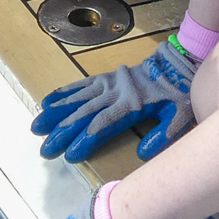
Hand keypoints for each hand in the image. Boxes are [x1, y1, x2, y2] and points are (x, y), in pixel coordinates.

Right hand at [32, 39, 195, 161]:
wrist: (176, 64)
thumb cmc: (178, 94)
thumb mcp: (180, 115)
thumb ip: (163, 135)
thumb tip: (143, 153)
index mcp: (132, 104)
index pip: (104, 123)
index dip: (86, 139)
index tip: (69, 154)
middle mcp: (115, 93)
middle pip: (85, 113)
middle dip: (62, 132)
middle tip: (45, 149)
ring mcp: (107, 83)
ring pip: (77, 99)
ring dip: (56, 113)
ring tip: (37, 126)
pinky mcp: (104, 77)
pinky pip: (81, 85)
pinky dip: (63, 93)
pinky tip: (46, 102)